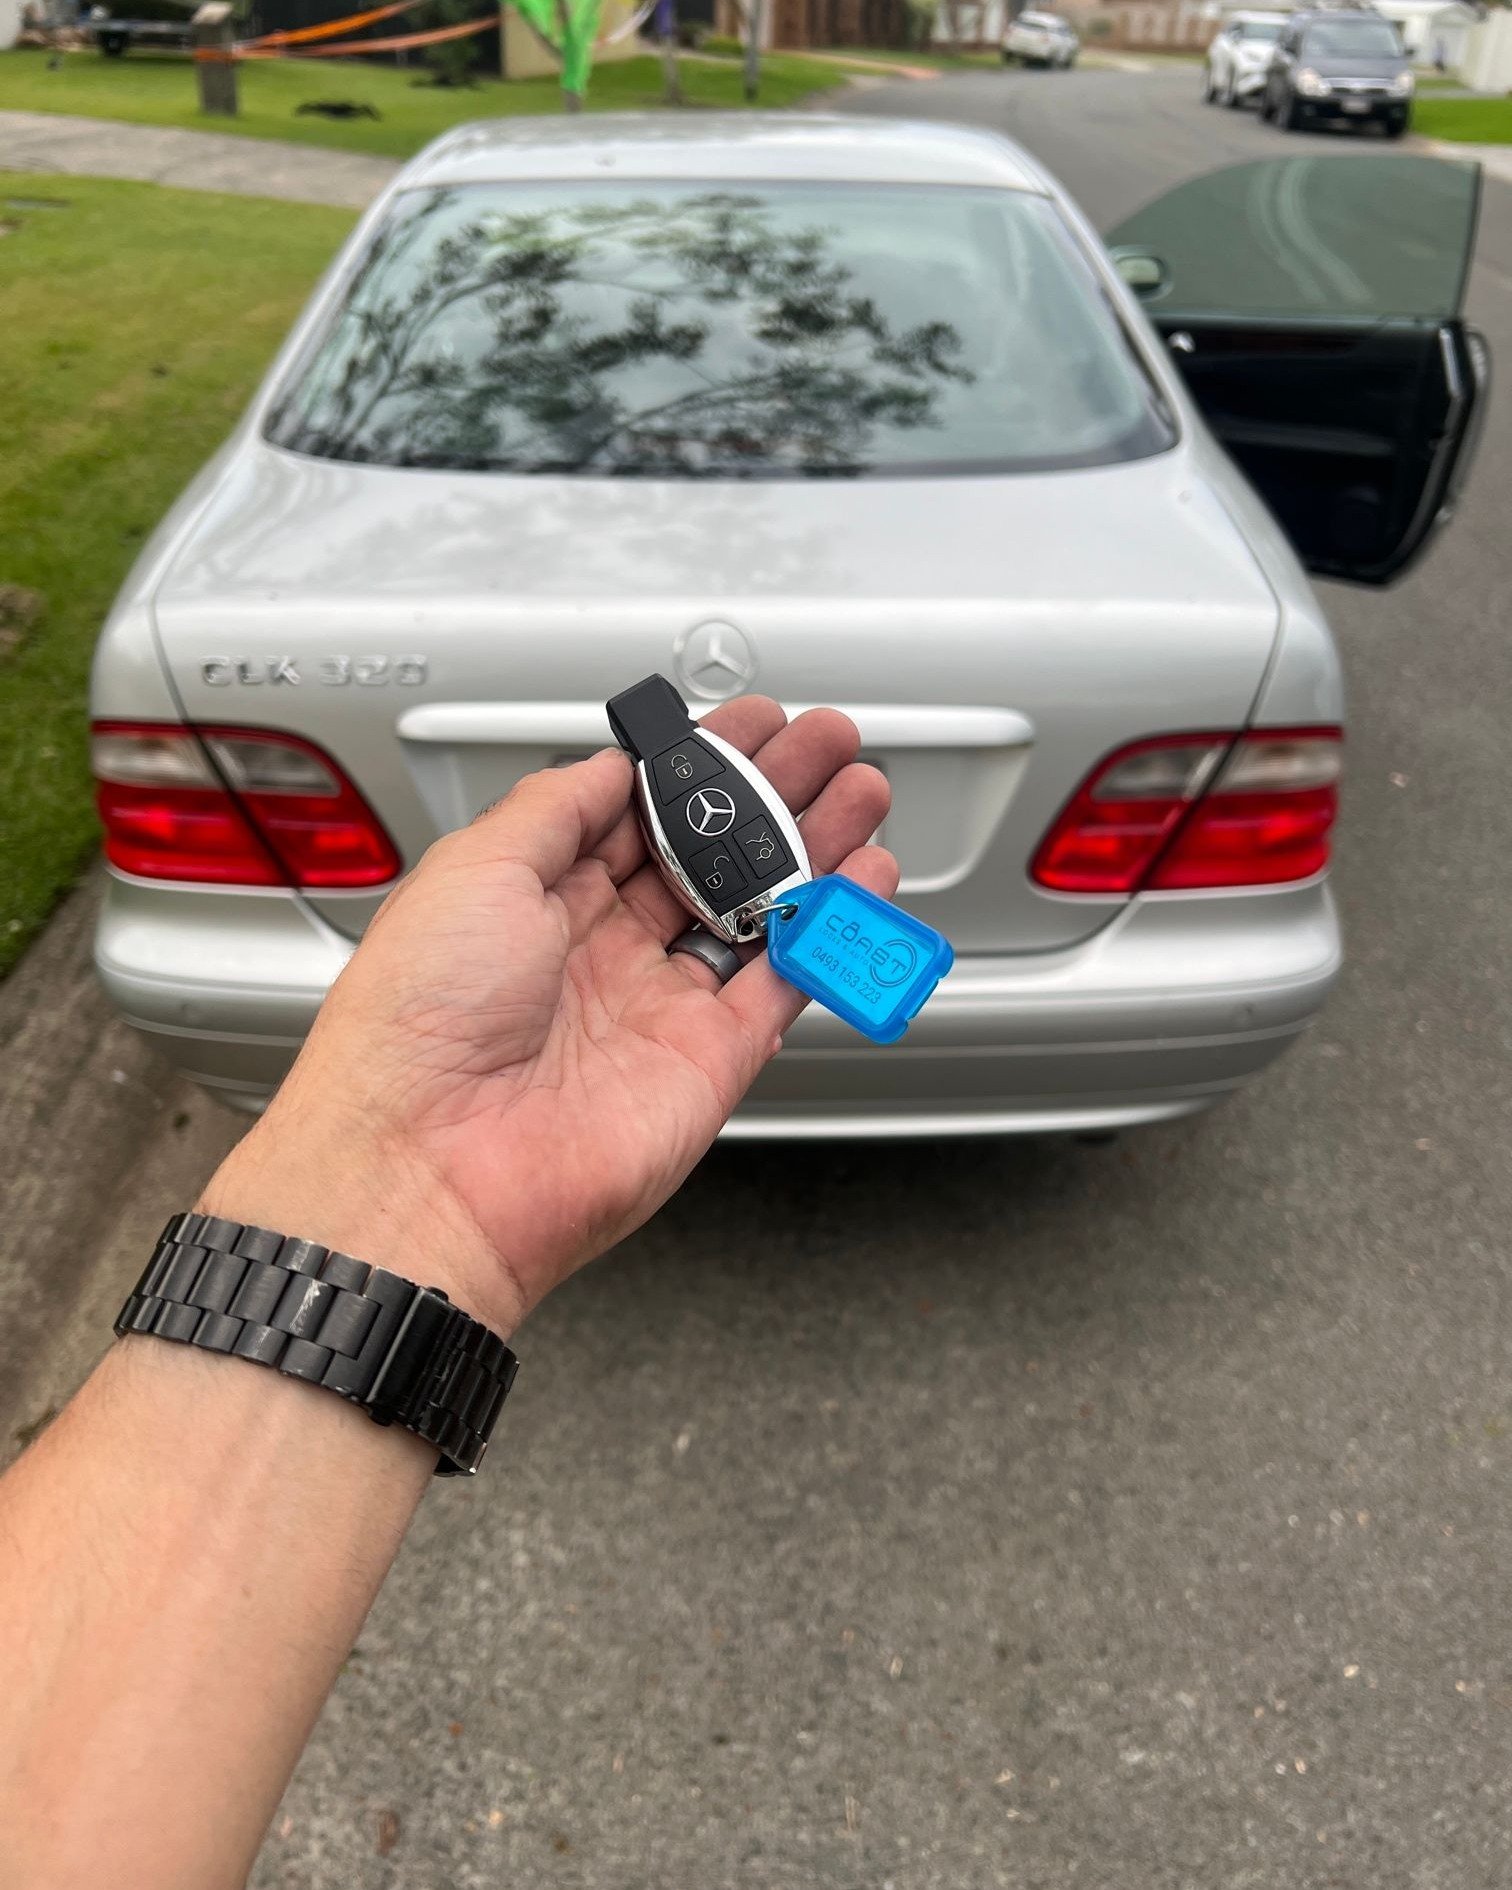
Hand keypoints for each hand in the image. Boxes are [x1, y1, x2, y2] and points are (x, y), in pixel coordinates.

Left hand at [203, 698, 894, 1334]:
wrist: (431, 1167)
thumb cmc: (418, 1023)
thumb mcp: (472, 869)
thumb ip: (554, 807)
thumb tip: (610, 764)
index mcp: (535, 903)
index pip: (635, 815)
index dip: (696, 768)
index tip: (747, 725)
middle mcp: (599, 954)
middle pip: (707, 858)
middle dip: (770, 796)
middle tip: (826, 744)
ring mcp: (658, 1008)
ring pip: (756, 912)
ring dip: (812, 849)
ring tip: (863, 792)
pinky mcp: (709, 1062)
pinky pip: (785, 983)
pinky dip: (829, 932)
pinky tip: (862, 878)